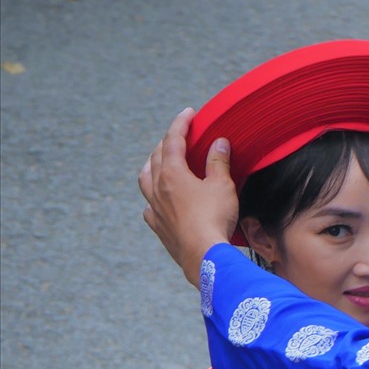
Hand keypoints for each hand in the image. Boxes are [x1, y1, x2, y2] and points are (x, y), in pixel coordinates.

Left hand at [139, 109, 237, 285]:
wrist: (204, 255)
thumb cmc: (214, 218)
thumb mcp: (222, 186)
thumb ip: (218, 162)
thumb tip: (218, 143)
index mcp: (173, 174)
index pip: (173, 141)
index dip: (181, 124)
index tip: (188, 113)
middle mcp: (158, 188)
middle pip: (157, 157)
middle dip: (167, 143)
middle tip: (178, 136)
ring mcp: (156, 209)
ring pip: (145, 180)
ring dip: (150, 166)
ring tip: (156, 162)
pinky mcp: (159, 228)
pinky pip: (149, 208)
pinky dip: (152, 199)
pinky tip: (156, 202)